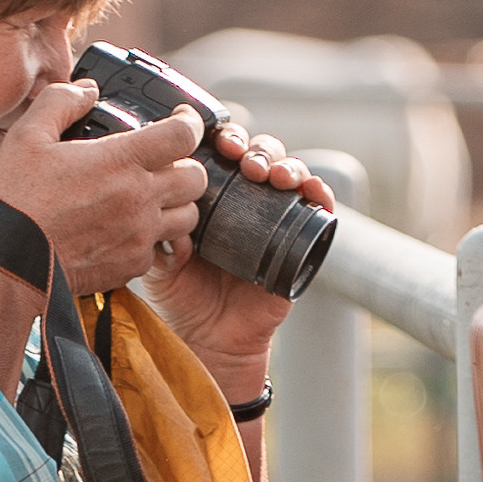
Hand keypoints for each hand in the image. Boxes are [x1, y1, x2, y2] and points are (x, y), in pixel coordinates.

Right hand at [0, 80, 209, 293]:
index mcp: (121, 161)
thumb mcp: (28, 135)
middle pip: (196, 178)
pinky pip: (160, 249)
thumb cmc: (17, 200)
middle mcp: (139, 198)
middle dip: (186, 165)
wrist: (9, 263)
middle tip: (166, 162)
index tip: (181, 120)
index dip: (190, 122)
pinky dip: (152, 238)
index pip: (184, 134)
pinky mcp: (131, 265)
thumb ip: (61, 102)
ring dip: (176, 204)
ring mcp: (139, 235)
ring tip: (152, 198)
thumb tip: (87, 90)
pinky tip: (128, 229)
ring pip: (188, 217)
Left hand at [144, 113, 336, 390]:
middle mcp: (247, 201)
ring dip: (285, 164)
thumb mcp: (163, 266)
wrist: (211, 341)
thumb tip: (170, 214)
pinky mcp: (301, 244)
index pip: (224, 153)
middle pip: (259, 154)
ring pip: (289, 174)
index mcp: (213, 197)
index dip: (224, 140)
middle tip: (243, 160)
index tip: (215, 144)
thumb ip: (162, 240)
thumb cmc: (185, 299)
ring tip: (273, 176)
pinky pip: (318, 211)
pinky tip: (312, 191)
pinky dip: (320, 193)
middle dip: (254, 148)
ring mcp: (276, 219)